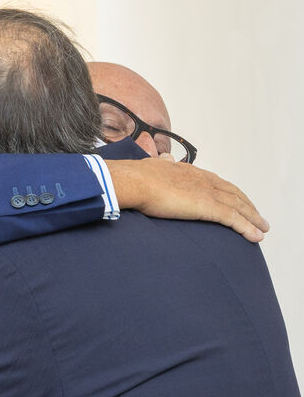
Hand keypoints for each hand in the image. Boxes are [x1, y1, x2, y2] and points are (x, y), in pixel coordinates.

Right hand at [105, 159, 268, 242]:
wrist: (134, 181)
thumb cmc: (136, 177)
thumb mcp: (151, 167)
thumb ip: (159, 165)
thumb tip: (159, 159)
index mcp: (190, 172)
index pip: (217, 183)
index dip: (230, 193)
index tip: (238, 202)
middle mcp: (203, 180)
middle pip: (234, 194)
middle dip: (248, 206)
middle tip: (258, 218)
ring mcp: (207, 192)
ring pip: (238, 206)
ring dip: (253, 219)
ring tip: (262, 229)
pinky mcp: (206, 206)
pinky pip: (233, 219)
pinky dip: (246, 228)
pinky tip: (256, 236)